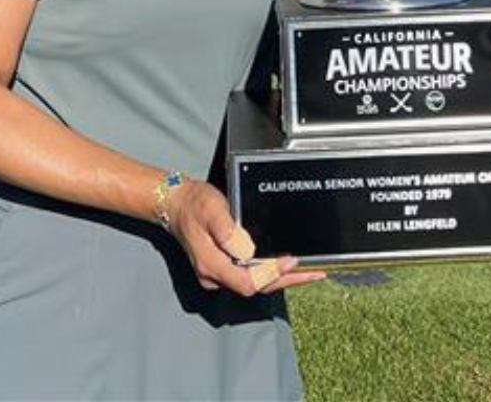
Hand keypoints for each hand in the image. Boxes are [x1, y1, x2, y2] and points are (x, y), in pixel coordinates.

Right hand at [167, 179, 325, 295]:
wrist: (176, 203)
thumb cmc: (194, 203)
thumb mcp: (211, 209)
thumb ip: (228, 231)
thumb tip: (248, 251)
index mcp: (211, 264)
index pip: (247, 282)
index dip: (272, 274)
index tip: (291, 261)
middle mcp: (215, 275)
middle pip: (256, 287)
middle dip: (287, 280)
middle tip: (315, 272)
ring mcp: (219, 274)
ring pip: (255, 283)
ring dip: (282, 278)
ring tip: (309, 271)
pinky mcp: (223, 267)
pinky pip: (250, 275)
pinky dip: (270, 272)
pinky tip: (285, 266)